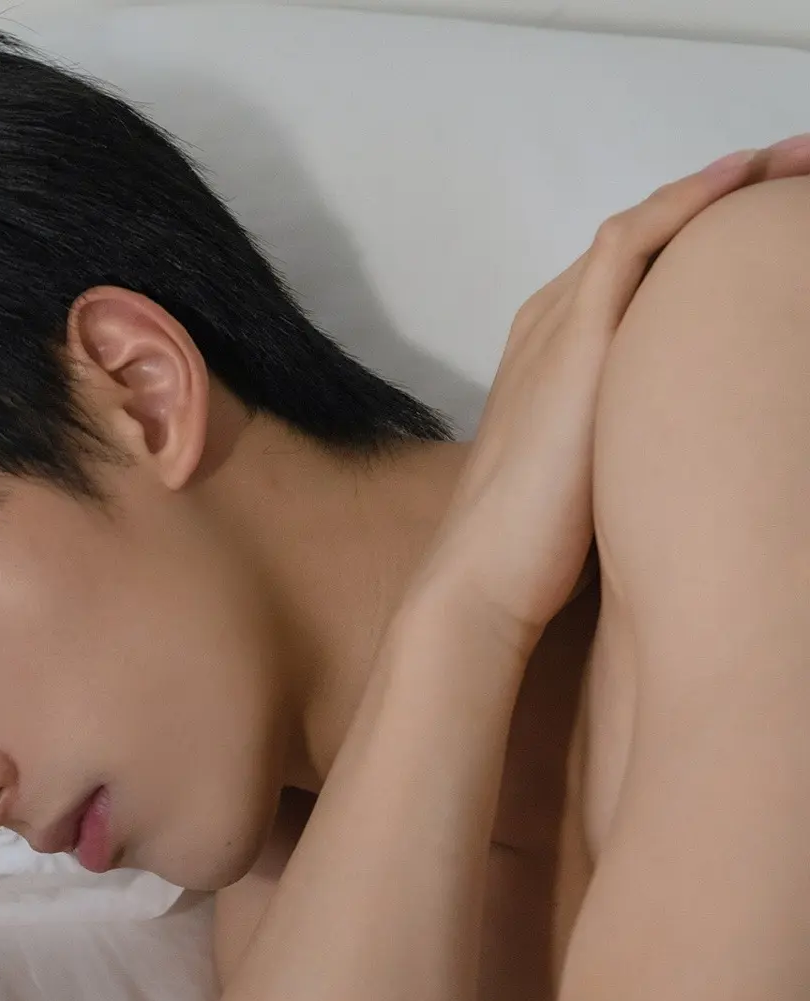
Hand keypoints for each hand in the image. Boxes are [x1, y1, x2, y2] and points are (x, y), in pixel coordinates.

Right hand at [423, 135, 809, 642]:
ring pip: (647, 227)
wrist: (482, 581)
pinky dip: (686, 202)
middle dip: (725, 197)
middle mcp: (553, 324)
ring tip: (790, 160)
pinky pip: (631, 241)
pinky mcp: (571, 341)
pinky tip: (740, 177)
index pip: (638, 271)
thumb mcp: (598, 477)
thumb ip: (633, 440)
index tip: (769, 220)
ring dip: (721, 185)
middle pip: (648, 236)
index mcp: (554, 354)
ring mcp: (559, 326)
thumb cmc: (533, 552)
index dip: (704, 235)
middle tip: (800, 168)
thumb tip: (690, 454)